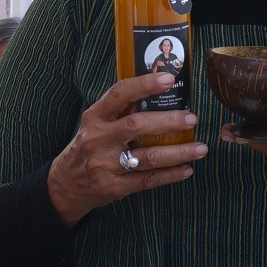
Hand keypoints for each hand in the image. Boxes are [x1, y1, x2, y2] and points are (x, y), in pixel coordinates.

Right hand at [46, 72, 207, 226]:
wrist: (65, 184)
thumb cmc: (88, 146)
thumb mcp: (95, 123)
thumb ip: (120, 110)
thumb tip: (159, 90)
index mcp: (94, 118)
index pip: (119, 94)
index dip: (144, 85)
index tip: (168, 79)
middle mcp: (99, 139)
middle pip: (137, 126)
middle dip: (168, 121)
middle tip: (191, 118)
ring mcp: (106, 165)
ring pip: (148, 156)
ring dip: (179, 152)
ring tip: (201, 148)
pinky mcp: (115, 187)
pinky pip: (148, 179)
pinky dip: (170, 175)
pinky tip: (187, 169)